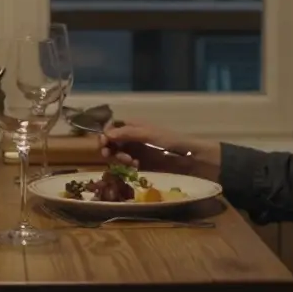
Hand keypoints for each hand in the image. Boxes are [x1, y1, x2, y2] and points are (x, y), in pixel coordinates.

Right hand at [99, 121, 220, 180]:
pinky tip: (137, 167)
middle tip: (109, 156)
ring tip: (130, 162)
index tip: (103, 143)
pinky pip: (128, 164)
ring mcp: (137, 150)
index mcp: (134, 125)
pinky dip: (129, 165)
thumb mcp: (148, 134)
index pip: (112, 126)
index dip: (106, 133)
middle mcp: (133, 136)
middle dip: (110, 148)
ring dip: (120, 157)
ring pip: (118, 153)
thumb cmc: (170, 141)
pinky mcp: (141, 163)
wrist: (189, 158)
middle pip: (112, 141)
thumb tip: (106, 134)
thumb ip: (127, 133)